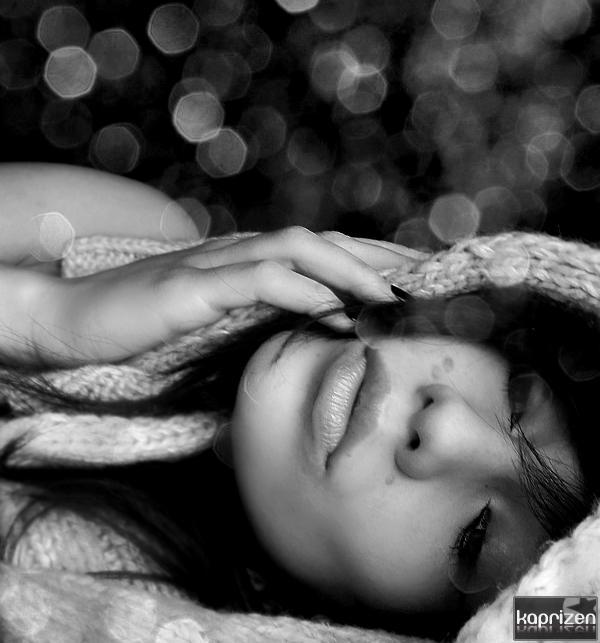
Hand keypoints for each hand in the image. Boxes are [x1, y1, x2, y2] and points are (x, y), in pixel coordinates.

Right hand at [28, 228, 422, 366]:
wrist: (72, 320)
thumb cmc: (142, 327)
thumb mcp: (216, 325)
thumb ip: (264, 320)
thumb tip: (326, 327)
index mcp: (244, 265)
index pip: (319, 253)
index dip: (370, 259)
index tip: (415, 278)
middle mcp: (235, 255)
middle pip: (321, 242)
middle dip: (377, 254)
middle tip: (428, 275)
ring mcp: (213, 268)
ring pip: (295, 250)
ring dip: (348, 267)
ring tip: (394, 292)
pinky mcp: (189, 289)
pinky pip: (255, 281)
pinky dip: (298, 291)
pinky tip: (331, 309)